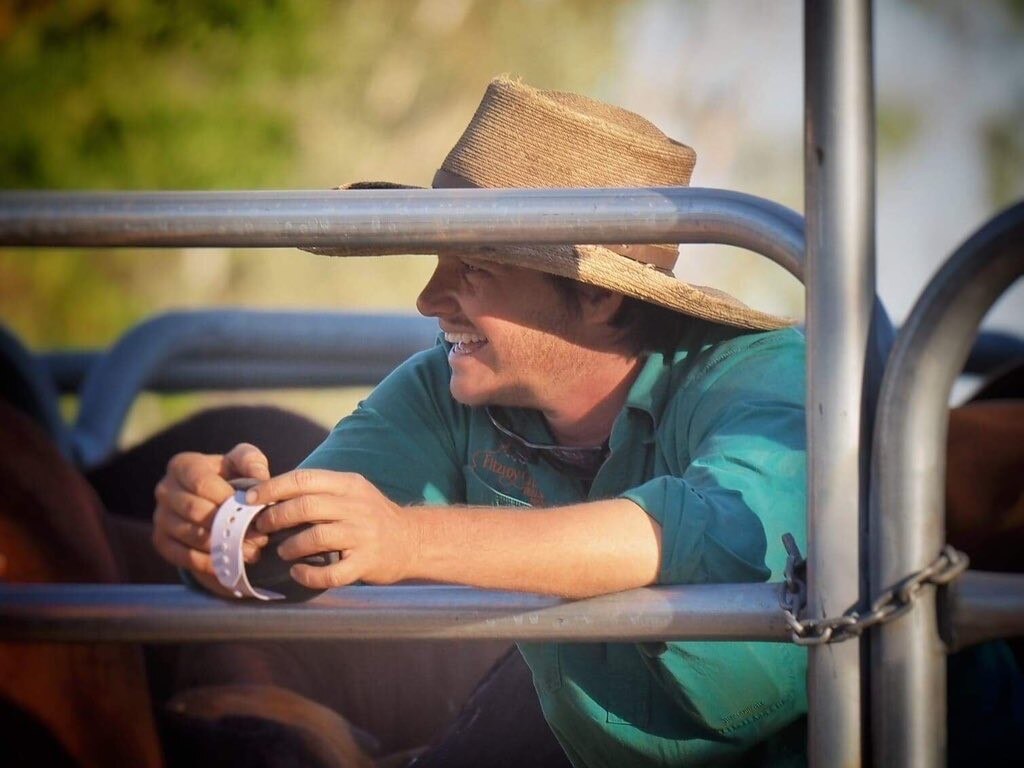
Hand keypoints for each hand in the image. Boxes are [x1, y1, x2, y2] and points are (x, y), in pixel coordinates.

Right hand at [152, 443, 271, 593]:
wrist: (213, 499)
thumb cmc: (230, 476)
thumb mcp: (242, 461)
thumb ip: (251, 461)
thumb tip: (259, 478)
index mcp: (183, 465)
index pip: (201, 482)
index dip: (226, 497)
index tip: (249, 508)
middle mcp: (165, 490)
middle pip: (195, 511)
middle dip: (228, 524)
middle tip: (256, 534)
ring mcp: (160, 517)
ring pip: (192, 535)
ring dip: (224, 545)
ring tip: (251, 549)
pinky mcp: (162, 541)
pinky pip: (185, 557)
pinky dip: (210, 562)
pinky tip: (231, 560)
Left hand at [248, 469, 418, 588]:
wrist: (411, 540)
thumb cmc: (371, 516)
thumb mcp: (351, 492)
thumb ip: (319, 491)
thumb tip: (270, 493)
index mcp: (349, 485)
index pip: (304, 478)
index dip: (273, 487)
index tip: (250, 498)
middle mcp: (357, 507)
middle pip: (306, 507)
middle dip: (275, 517)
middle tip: (260, 527)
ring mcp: (363, 535)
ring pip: (316, 537)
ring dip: (290, 546)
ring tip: (281, 551)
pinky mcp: (366, 562)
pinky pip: (332, 572)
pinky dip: (310, 575)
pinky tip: (299, 573)